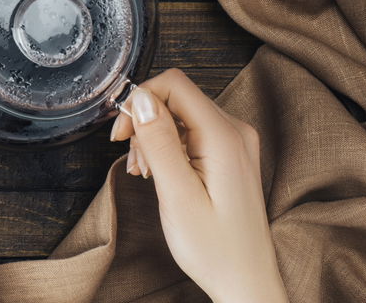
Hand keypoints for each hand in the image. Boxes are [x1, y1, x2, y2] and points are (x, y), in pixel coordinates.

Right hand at [112, 69, 286, 302]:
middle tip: (132, 161)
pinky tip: (159, 173)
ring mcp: (234, 143)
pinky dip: (168, 148)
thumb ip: (158, 142)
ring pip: (180, 115)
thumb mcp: (177, 195)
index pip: (174, 84)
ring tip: (145, 173)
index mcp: (224, 136)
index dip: (139, 100)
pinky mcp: (229, 155)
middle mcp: (235, 131)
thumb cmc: (215, 249)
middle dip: (143, 122)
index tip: (120, 134)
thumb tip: (139, 98)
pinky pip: (190, 133)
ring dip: (153, 137)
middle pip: (176, 98)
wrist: (245, 282)